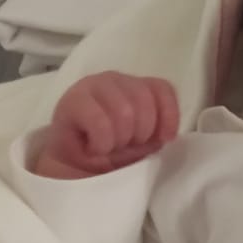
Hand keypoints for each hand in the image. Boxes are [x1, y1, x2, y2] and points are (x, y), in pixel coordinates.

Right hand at [39, 71, 178, 176]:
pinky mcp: (74, 99)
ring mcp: (94, 85)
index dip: (169, 115)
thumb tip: (166, 134)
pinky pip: (101, 123)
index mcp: (137, 86)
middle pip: (144, 101)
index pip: (162, 88)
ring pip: (124, 112)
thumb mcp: (142, 145)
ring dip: (120, 140)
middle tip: (126, 145)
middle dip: (141, 133)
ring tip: (109, 147)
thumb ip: (157, 133)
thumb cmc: (110, 150)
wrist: (72, 163)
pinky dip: (103, 143)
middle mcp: (117, 80)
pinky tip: (95, 148)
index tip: (165, 139)